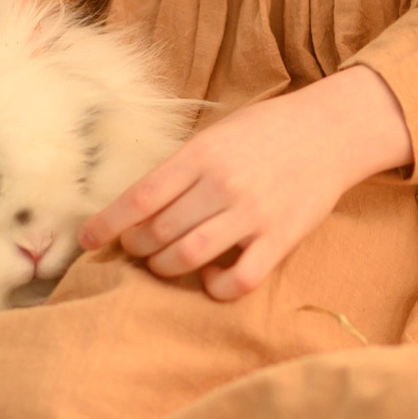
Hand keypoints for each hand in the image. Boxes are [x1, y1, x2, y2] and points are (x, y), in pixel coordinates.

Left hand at [78, 66, 411, 300]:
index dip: (107, 224)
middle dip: (137, 248)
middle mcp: (223, 184)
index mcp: (202, 154)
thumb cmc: (265, 131)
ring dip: (166, 268)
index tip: (87, 241)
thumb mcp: (216, 134)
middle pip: (159, 232)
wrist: (330, 131)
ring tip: (165, 262)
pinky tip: (211, 277)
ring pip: (190, 257)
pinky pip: (239, 280)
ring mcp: (253, 213)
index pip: (140, 198)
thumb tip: (136, 206)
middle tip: (137, 248)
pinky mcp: (280, 238)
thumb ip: (181, 167)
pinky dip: (216, 287)